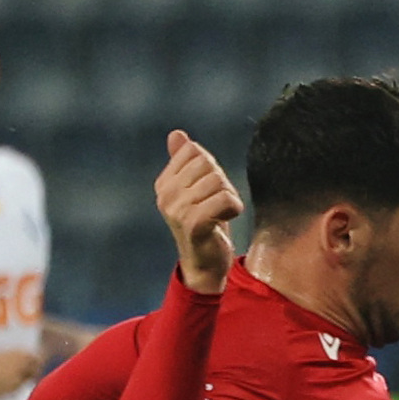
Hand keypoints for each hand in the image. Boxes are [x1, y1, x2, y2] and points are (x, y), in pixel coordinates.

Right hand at [156, 130, 242, 294]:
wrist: (205, 265)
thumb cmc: (204, 225)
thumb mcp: (195, 190)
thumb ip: (185, 162)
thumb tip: (177, 134)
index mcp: (164, 183)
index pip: (195, 152)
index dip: (211, 168)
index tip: (208, 192)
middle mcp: (166, 195)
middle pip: (208, 165)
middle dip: (222, 183)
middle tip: (217, 206)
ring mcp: (177, 209)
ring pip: (218, 182)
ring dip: (229, 198)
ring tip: (219, 215)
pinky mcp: (193, 223)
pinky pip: (225, 200)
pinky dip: (234, 208)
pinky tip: (226, 221)